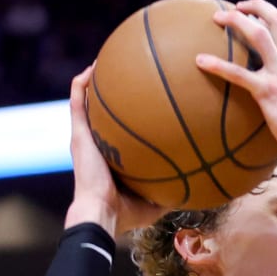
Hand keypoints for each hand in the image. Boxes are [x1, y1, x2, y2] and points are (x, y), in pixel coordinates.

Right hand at [65, 66, 169, 235]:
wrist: (102, 214)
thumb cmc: (128, 213)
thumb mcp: (157, 201)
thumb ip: (173, 192)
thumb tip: (200, 186)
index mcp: (112, 157)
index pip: (118, 132)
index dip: (127, 117)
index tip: (143, 101)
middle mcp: (97, 144)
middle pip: (100, 112)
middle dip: (110, 93)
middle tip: (126, 73)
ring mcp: (85, 138)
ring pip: (84, 101)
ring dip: (92, 81)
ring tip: (104, 60)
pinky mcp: (78, 135)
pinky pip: (77, 103)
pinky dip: (81, 85)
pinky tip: (91, 70)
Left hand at [196, 0, 276, 168]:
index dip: (265, 12)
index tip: (248, 11)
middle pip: (274, 20)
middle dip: (251, 7)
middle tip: (228, 10)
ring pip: (258, 34)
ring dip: (236, 21)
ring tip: (216, 19)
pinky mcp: (269, 92)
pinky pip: (238, 74)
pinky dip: (217, 65)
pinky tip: (200, 61)